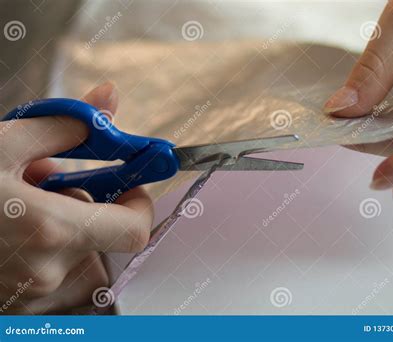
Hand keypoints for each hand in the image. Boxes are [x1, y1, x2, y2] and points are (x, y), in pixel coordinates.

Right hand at [0, 82, 153, 313]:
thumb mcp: (1, 143)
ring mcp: (29, 297)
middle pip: (107, 243)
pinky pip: (55, 282)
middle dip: (94, 211)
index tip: (128, 185)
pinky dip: (50, 255)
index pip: (134, 231)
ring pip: (82, 264)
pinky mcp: (15, 309)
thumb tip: (109, 99)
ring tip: (28, 207)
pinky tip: (15, 233)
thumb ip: (65, 125)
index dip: (139, 206)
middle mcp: (45, 272)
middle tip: (59, 186)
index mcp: (50, 229)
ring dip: (71, 233)